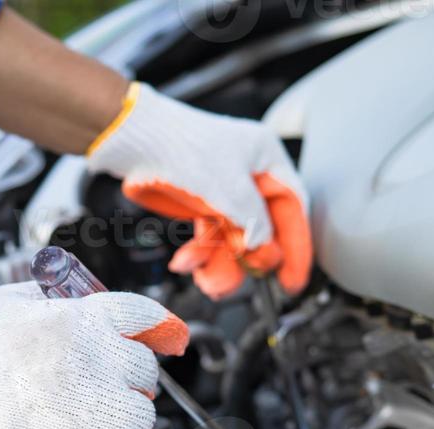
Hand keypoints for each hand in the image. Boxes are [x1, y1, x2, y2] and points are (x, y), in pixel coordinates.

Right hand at [0, 283, 188, 428]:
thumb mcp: (14, 302)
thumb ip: (52, 304)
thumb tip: (66, 310)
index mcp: (85, 319)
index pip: (146, 316)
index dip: (163, 328)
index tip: (170, 338)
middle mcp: (101, 361)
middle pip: (143, 369)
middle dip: (128, 376)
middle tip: (102, 385)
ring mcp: (99, 410)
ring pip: (142, 414)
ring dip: (127, 415)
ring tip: (97, 418)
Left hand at [86, 83, 310, 300]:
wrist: (138, 142)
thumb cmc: (184, 148)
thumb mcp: (229, 190)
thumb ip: (253, 223)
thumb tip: (265, 250)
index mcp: (267, 160)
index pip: (292, 209)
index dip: (296, 246)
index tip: (293, 279)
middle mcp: (248, 177)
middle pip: (263, 230)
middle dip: (252, 259)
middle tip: (248, 279)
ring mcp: (223, 193)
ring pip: (234, 241)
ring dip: (222, 264)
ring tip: (209, 281)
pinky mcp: (200, 206)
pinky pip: (210, 240)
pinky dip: (200, 255)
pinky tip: (186, 263)